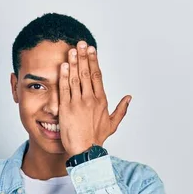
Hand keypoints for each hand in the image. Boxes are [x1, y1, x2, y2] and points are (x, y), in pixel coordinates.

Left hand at [58, 41, 131, 156]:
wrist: (85, 151)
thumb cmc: (97, 139)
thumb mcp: (112, 124)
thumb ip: (121, 109)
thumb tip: (129, 98)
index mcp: (101, 100)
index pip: (97, 76)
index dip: (93, 61)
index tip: (91, 50)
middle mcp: (90, 99)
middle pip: (86, 73)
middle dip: (83, 56)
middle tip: (81, 43)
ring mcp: (78, 103)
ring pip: (75, 78)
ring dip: (73, 62)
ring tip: (72, 50)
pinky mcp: (66, 108)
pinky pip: (65, 89)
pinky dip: (64, 76)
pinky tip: (63, 65)